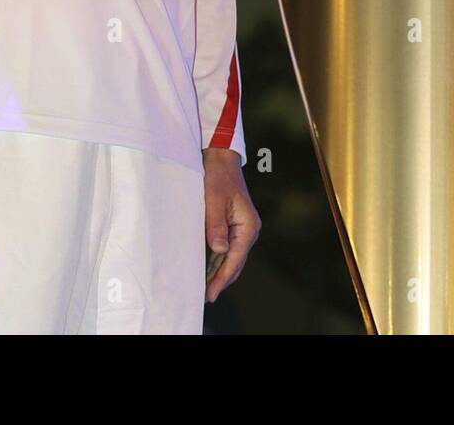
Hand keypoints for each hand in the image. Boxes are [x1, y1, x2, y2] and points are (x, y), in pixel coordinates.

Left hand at [202, 148, 259, 302]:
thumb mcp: (214, 201)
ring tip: (205, 286)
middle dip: (221, 279)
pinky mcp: (234, 224)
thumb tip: (220, 250)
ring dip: (219, 271)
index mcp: (248, 225)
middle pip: (236, 262)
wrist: (221, 158)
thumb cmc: (218, 176)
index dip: (222, 278)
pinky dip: (218, 260)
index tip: (210, 293)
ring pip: (232, 257)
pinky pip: (228, 247)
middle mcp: (248, 229)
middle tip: (205, 296)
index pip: (235, 259)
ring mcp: (242, 227)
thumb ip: (216, 226)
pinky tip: (207, 268)